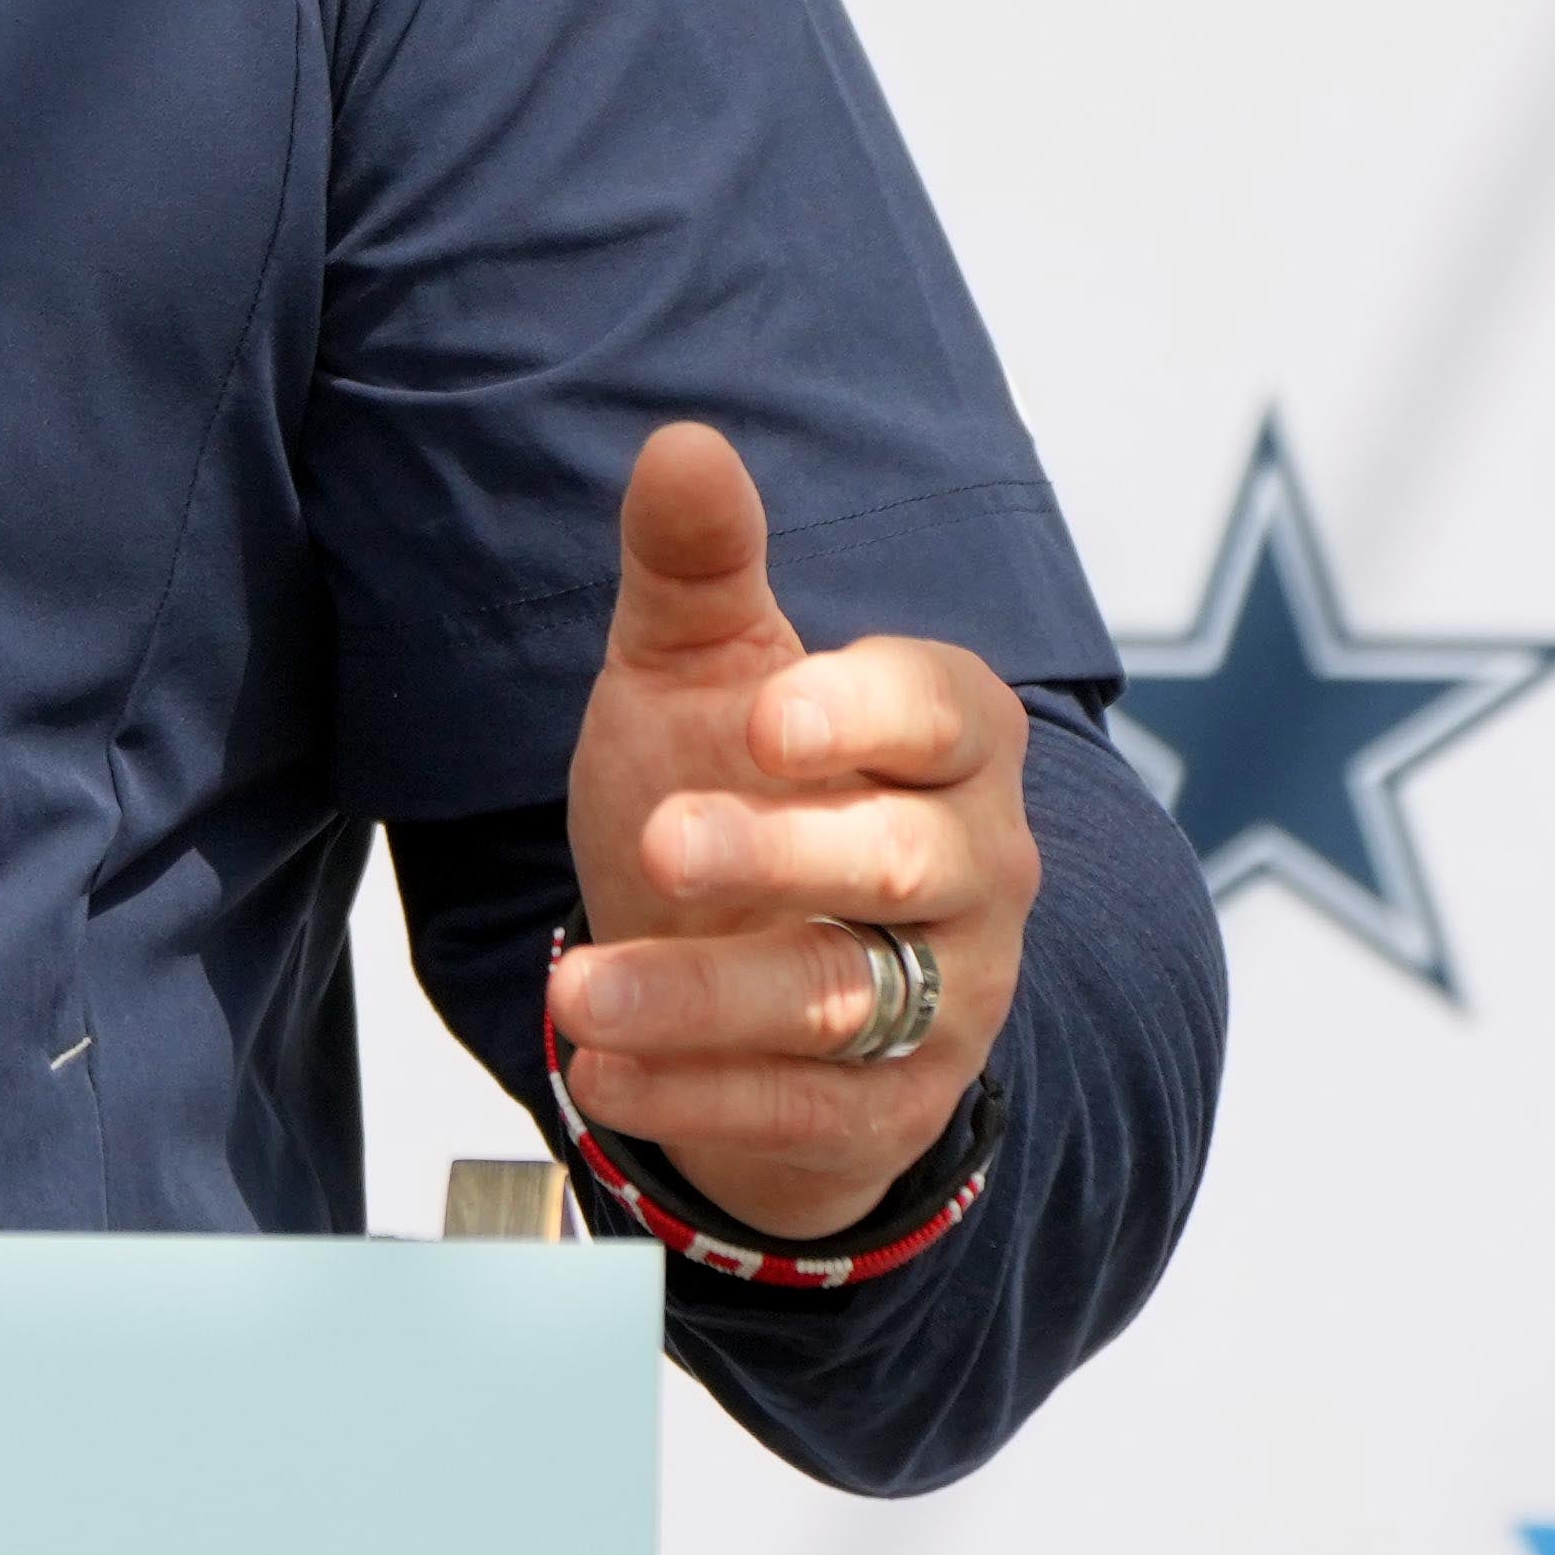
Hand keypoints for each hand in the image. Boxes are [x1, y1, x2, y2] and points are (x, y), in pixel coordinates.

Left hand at [541, 421, 1031, 1239]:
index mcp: (948, 742)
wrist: (747, 981)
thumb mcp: (700, 677)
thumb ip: (695, 570)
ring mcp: (944, 1000)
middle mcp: (976, 871)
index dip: (864, 712)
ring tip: (577, 990)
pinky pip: (805, 1110)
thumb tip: (682, 443)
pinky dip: (697, 1098)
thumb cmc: (737, 792)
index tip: (765, 717)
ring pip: (844, 1000)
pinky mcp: (889, 1107)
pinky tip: (599, 1074)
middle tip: (661, 842)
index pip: (943, 713)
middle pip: (906, 863)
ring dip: (704, 997)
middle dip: (784, 854)